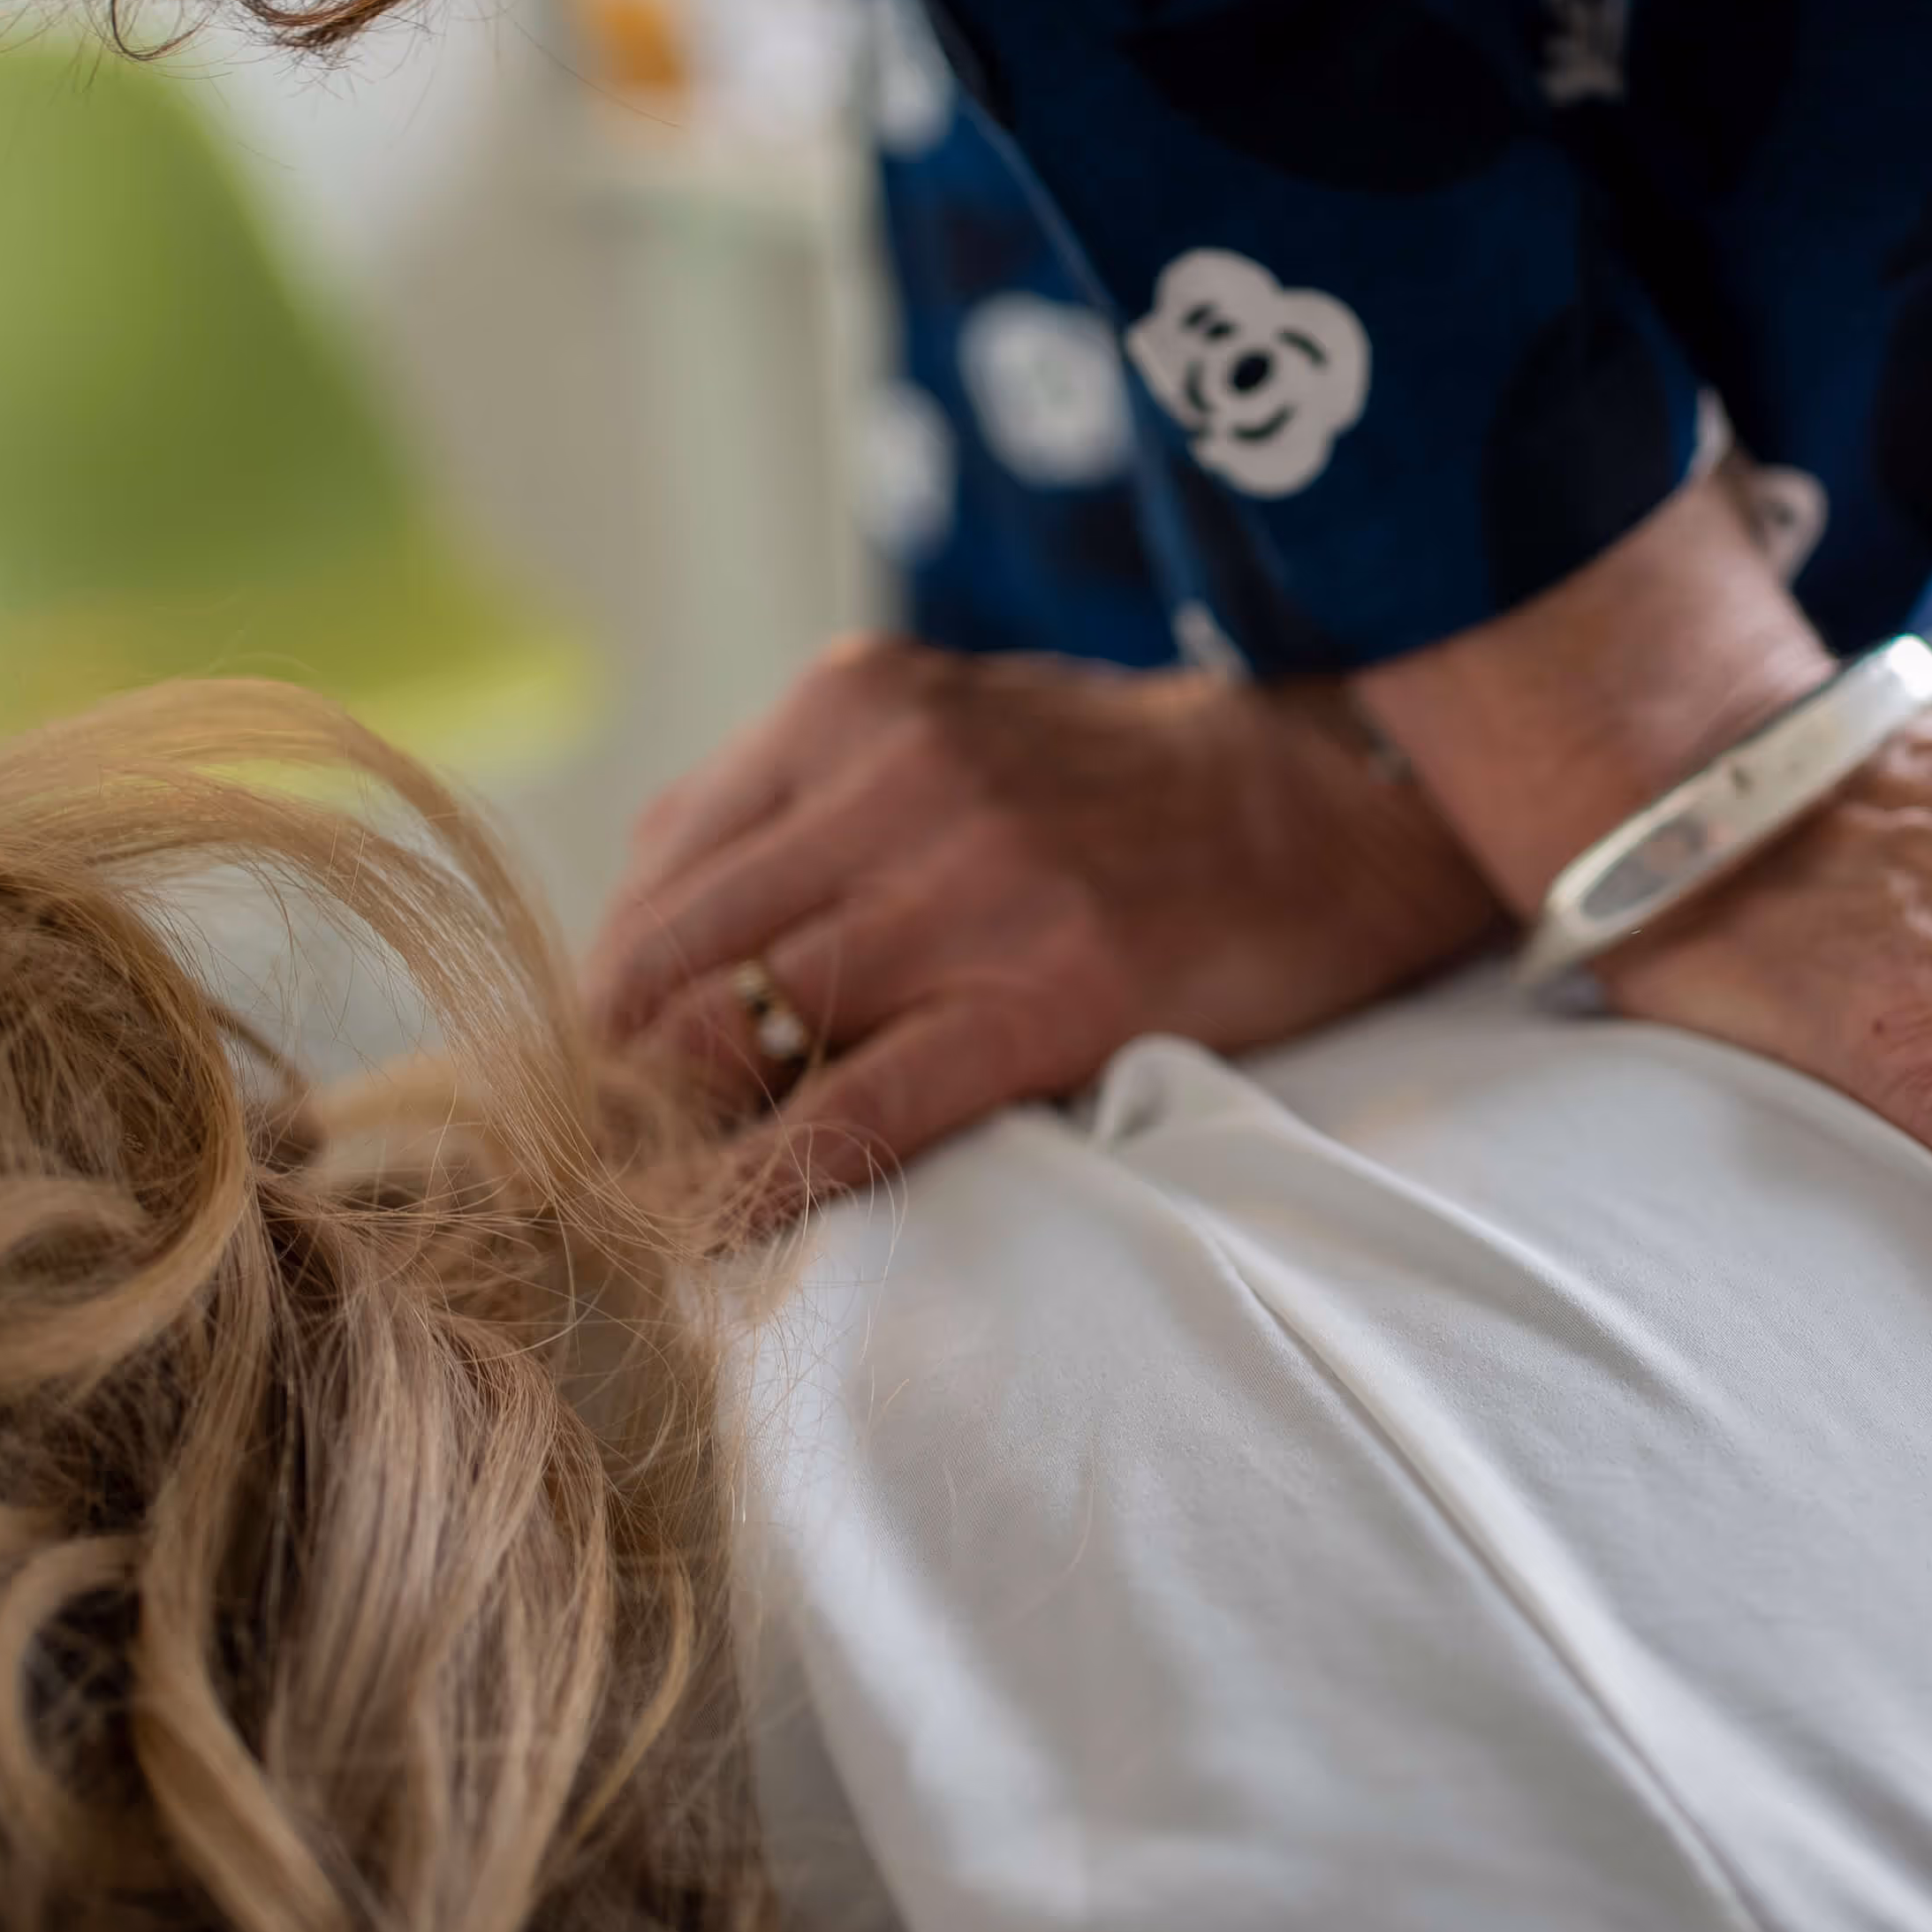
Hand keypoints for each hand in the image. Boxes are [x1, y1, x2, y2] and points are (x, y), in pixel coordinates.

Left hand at [584, 638, 1499, 1199]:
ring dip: (674, 1136)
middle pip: (671, 960)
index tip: (591, 1073)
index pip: (659, 870)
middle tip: (596, 1159)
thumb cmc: (1127, 788)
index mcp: (854, 703)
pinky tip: (725, 1227)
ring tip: (645, 1199)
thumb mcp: (947, 727)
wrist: (1340, 808)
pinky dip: (774, 1180)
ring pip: (745, 1035)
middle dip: (615, 1076)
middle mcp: (896, 777)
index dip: (607, 992)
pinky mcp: (1047, 995)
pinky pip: (861, 1112)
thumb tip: (641, 935)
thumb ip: (799, 804)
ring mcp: (973, 884)